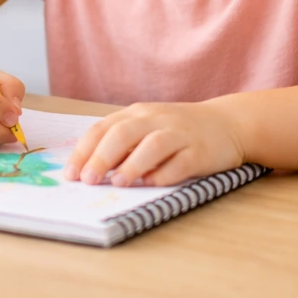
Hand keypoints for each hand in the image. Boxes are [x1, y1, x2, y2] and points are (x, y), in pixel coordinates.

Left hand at [65, 101, 244, 186]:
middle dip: (102, 156)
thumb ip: (123, 143)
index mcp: (136, 113)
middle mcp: (155, 119)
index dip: (85, 150)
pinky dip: (164, 174)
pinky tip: (151, 184)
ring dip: (132, 165)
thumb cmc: (177, 130)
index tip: (71, 173)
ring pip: (152, 145)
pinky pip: (181, 163)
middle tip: (88, 179)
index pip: (103, 128)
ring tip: (117, 183)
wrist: (226, 123)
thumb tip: (90, 168)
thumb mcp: (146, 128)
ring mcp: (179, 133)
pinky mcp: (201, 151)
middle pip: (123, 133)